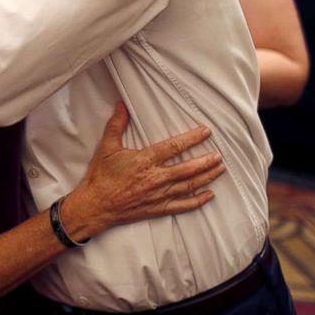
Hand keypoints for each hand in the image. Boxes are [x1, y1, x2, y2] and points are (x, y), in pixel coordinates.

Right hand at [61, 103, 225, 239]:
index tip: (206, 132)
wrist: (94, 206)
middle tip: (219, 155)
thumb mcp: (106, 147)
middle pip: (187, 169)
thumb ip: (117, 125)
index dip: (192, 138)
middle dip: (205, 161)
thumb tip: (122, 105)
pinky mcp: (157, 209)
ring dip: (206, 178)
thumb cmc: (100, 177)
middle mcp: (155, 178)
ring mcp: (158, 195)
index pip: (173, 147)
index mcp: (144, 161)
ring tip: (220, 170)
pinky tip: (209, 196)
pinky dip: (197, 202)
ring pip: (188, 186)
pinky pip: (182, 206)